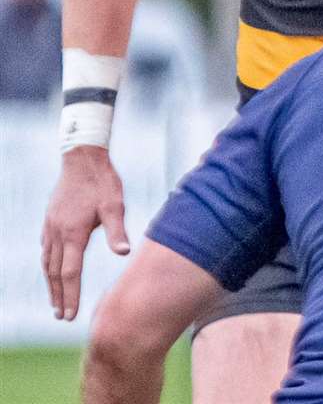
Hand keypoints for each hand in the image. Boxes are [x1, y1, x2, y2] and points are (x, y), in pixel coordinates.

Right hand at [41, 146, 129, 319]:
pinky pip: (46, 250)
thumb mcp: (114, 205)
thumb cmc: (102, 182)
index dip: (70, 295)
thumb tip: (123, 253)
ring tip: (56, 301)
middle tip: (61, 316)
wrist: (82, 159)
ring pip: (47, 263)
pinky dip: (48, 266)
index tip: (70, 315)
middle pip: (54, 273)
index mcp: (73, 233)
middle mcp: (57, 233)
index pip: (70, 273)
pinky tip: (52, 272)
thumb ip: (116, 231)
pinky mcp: (50, 221)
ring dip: (51, 284)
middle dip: (59, 296)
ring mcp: (50, 227)